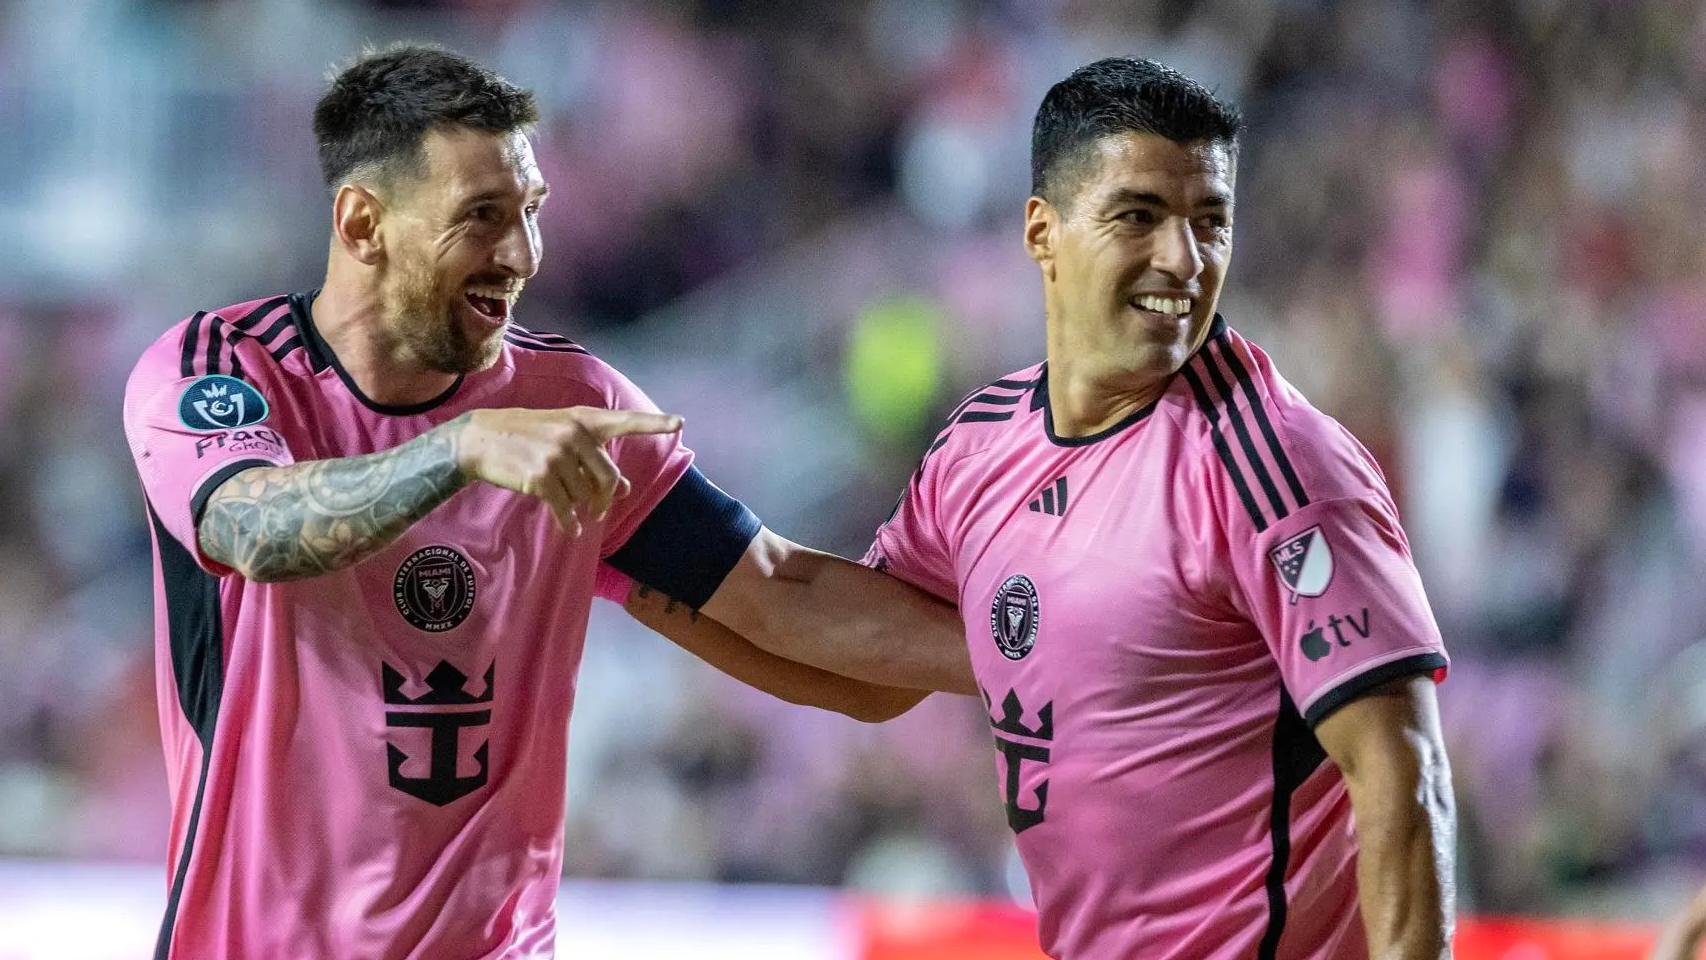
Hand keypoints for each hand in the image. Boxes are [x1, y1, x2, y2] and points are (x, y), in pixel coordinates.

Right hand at [453, 407, 682, 536]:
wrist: (481, 439)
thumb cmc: (527, 437)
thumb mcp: (563, 439)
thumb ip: (594, 460)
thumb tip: (624, 489)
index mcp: (583, 420)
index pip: (625, 421)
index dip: (654, 423)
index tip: (680, 423)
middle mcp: (574, 435)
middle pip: (609, 479)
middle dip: (605, 499)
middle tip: (599, 510)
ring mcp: (557, 456)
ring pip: (586, 496)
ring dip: (580, 507)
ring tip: (567, 504)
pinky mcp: (541, 479)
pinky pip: (566, 510)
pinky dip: (569, 523)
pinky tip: (570, 529)